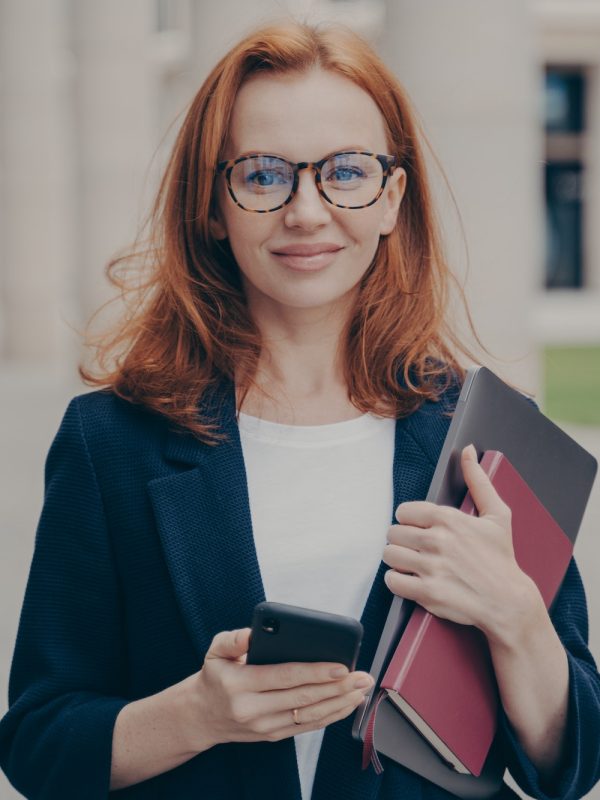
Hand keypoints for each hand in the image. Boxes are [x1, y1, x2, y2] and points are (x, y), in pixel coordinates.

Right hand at [180, 628, 373, 751]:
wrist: (201, 716)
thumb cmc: (215, 676)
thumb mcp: (215, 650)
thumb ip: (233, 638)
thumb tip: (253, 632)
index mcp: (240, 684)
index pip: (285, 677)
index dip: (316, 672)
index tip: (341, 666)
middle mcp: (253, 709)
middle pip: (303, 698)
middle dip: (338, 687)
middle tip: (362, 676)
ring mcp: (265, 727)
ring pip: (309, 716)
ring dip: (340, 703)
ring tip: (362, 690)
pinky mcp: (273, 736)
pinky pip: (307, 727)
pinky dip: (330, 716)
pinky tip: (347, 704)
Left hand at [382, 444, 536, 641]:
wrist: (509, 602)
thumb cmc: (501, 558)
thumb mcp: (497, 515)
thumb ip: (478, 481)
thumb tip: (468, 450)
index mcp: (449, 519)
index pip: (404, 511)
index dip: (410, 521)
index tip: (420, 529)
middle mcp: (437, 541)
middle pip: (393, 533)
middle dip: (403, 541)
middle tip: (416, 549)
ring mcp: (431, 567)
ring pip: (389, 555)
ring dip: (397, 560)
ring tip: (412, 564)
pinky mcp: (428, 593)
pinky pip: (392, 581)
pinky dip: (398, 582)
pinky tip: (411, 580)